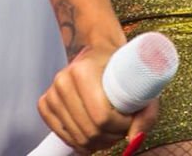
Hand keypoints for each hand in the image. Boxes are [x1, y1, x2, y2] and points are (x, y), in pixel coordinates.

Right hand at [38, 41, 159, 153]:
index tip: (129, 118)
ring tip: (108, 129)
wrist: (97, 51)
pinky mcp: (45, 103)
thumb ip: (146, 113)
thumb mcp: (139, 81)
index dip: (120, 126)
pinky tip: (91, 132)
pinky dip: (78, 141)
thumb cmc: (118, 67)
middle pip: (90, 130)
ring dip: (97, 141)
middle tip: (120, 127)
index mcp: (82, 70)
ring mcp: (51, 92)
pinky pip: (61, 135)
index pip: (102, 117)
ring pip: (77, 137)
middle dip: (110, 136)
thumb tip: (135, 139)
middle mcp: (62, 80)